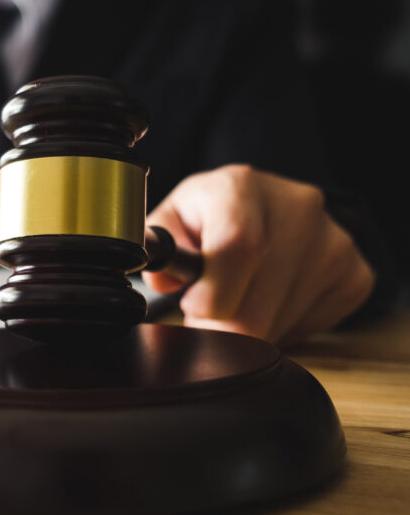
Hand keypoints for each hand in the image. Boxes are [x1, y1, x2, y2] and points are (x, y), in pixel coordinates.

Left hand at [142, 164, 373, 345]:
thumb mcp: (174, 221)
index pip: (237, 245)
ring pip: (279, 322)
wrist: (269, 209)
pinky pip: (312, 325)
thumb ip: (159, 247)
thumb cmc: (209, 218)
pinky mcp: (355, 273)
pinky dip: (282, 327)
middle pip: (254, 303)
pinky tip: (270, 301)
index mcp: (239, 186)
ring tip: (238, 302)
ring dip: (248, 329)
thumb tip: (163, 276)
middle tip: (206, 317)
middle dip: (220, 325)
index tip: (194, 308)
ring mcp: (333, 241)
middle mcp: (296, 207)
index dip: (212, 292)